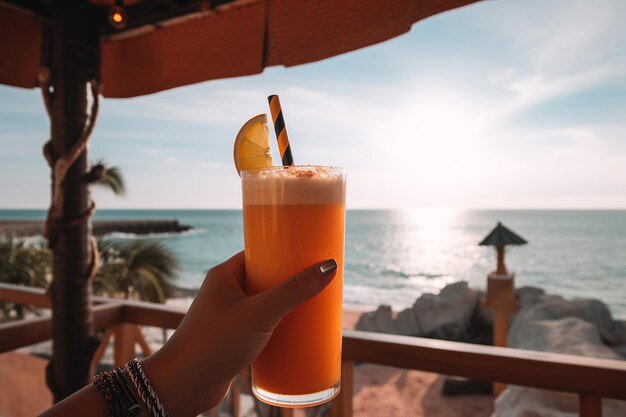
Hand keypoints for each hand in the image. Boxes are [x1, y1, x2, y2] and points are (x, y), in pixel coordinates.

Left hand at [142, 251, 337, 415]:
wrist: (182, 386)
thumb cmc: (214, 343)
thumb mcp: (260, 313)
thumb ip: (294, 290)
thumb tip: (328, 266)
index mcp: (225, 275)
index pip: (259, 253)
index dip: (284, 252)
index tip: (309, 254)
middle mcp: (224, 292)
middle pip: (265, 279)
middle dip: (290, 281)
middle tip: (317, 281)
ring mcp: (227, 317)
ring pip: (264, 304)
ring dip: (285, 306)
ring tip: (313, 306)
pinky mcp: (231, 339)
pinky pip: (260, 326)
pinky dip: (277, 327)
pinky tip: (295, 334)